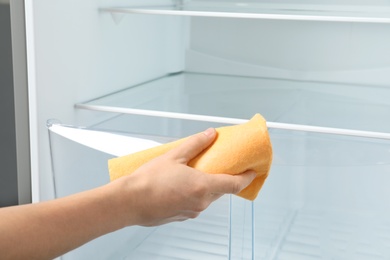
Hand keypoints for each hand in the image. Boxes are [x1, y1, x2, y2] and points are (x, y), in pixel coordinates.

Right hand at [113, 128, 256, 226]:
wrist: (129, 203)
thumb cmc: (148, 182)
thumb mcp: (174, 156)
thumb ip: (195, 144)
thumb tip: (210, 134)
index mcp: (203, 187)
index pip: (235, 184)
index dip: (247, 177)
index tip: (252, 171)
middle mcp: (201, 202)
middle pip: (222, 190)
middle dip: (224, 178)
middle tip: (220, 165)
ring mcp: (191, 212)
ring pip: (208, 197)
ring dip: (208, 185)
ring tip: (196, 171)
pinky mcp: (182, 216)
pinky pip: (196, 204)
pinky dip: (196, 194)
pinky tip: (183, 184)